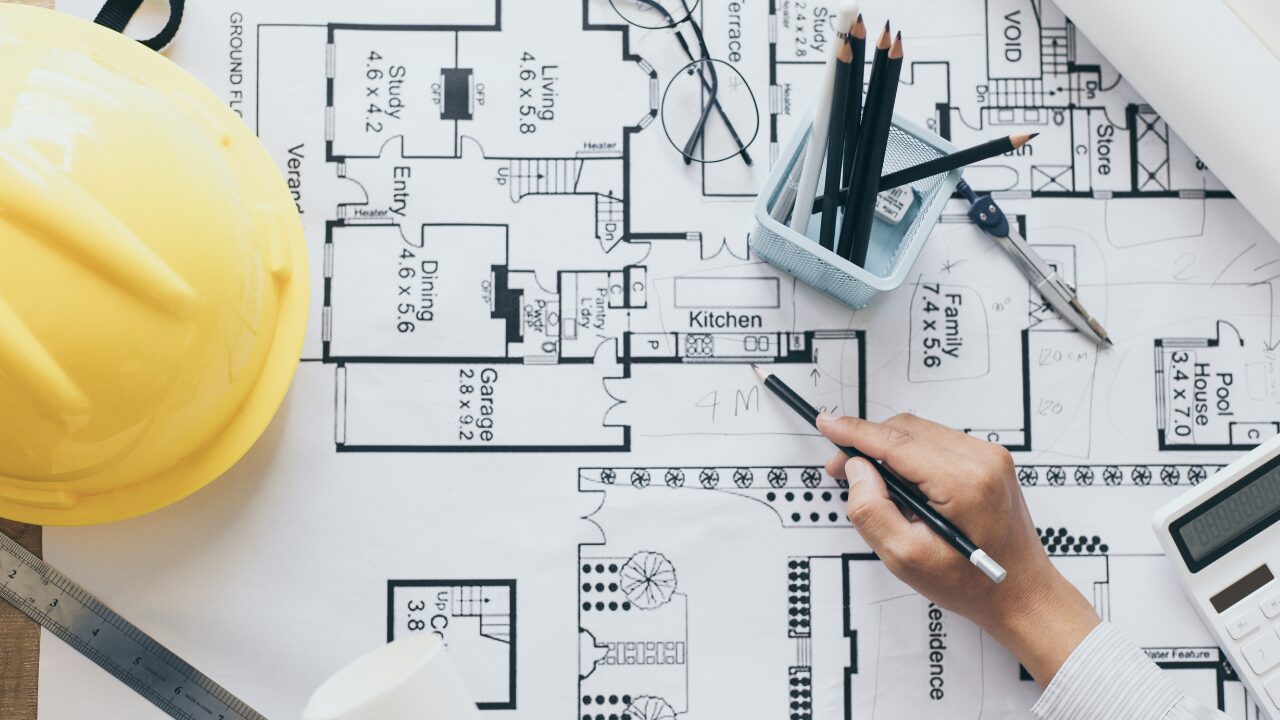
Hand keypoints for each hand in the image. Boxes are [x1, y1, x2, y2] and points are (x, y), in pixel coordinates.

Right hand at [817, 412, 1099, 685]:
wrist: (1021, 594)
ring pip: (920, 433)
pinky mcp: (990, 460)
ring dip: (889, 450)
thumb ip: (872, 510)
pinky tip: (906, 487)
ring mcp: (989, 456)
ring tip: (877, 488)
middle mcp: (982, 459)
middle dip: (867, 444)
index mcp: (964, 481)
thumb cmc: (972, 584)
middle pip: (906, 429)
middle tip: (842, 471)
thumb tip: (856, 470)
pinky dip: (911, 456)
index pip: (895, 442)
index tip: (827, 424)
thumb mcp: (906, 558)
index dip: (854, 432)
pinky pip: (936, 442)